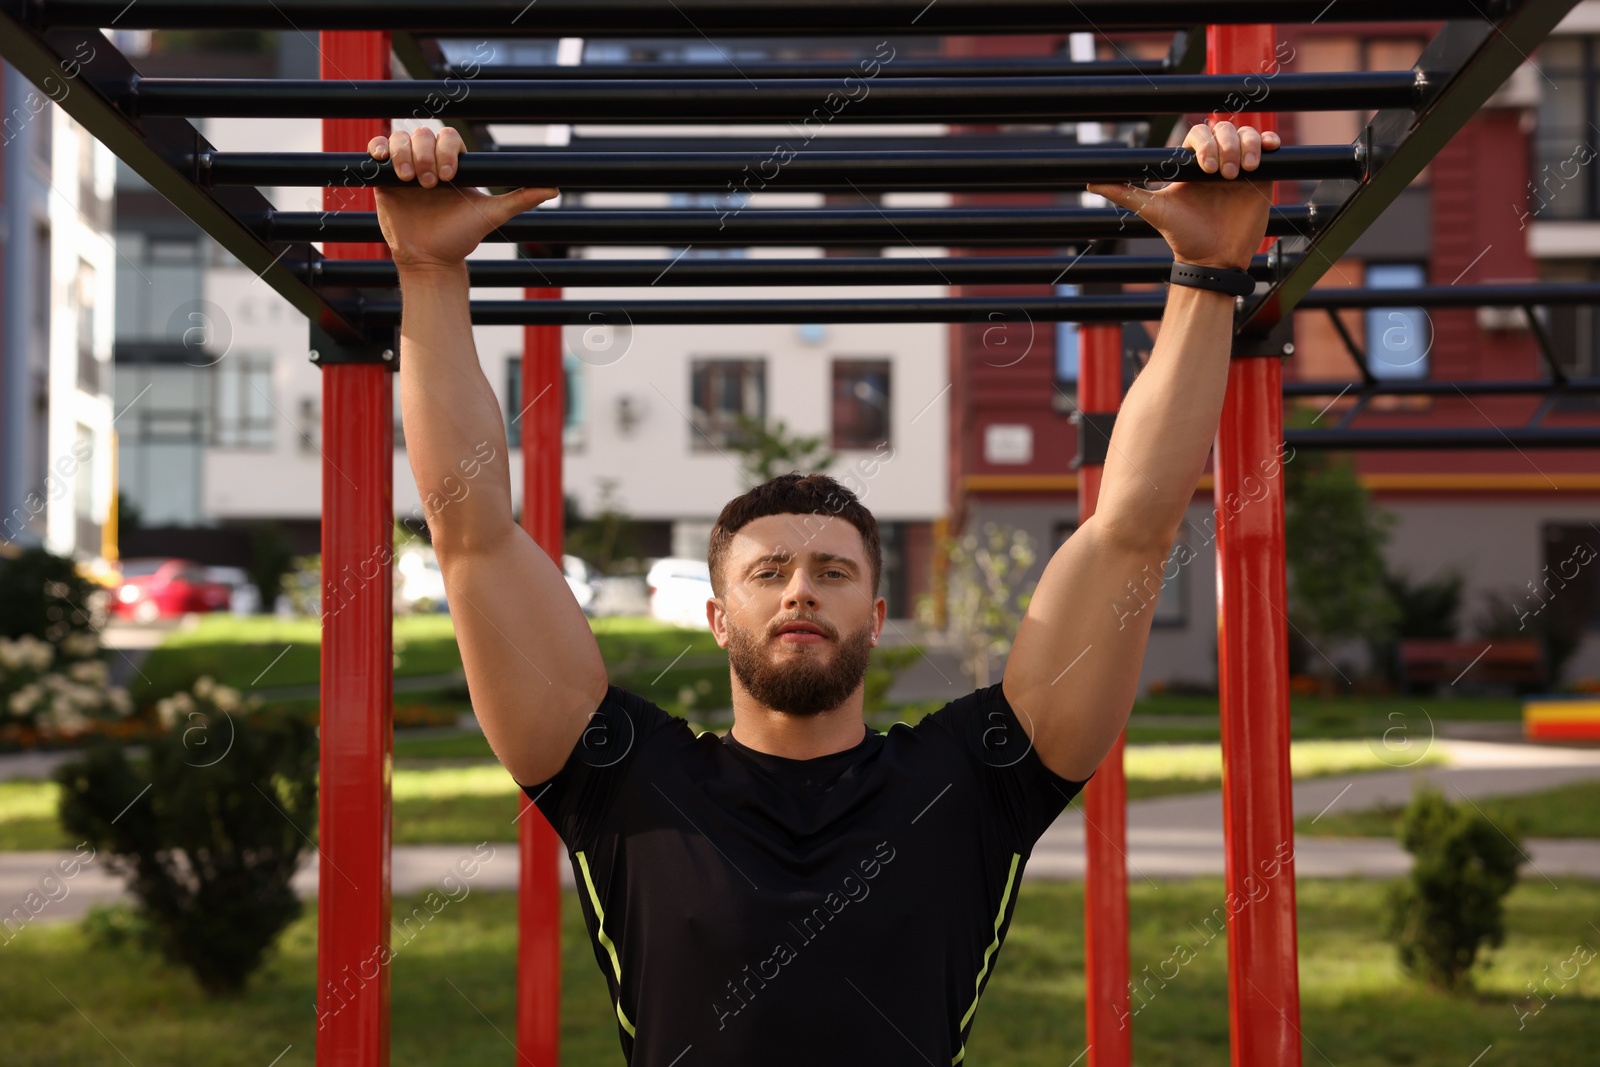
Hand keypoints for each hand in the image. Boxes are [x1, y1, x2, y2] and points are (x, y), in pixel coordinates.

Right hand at [367, 126, 558, 271]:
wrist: (430, 259)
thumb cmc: (460, 237)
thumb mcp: (491, 215)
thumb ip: (519, 199)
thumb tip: (554, 188)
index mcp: (454, 164)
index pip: (449, 138)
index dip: (447, 150)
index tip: (451, 177)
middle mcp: (429, 161)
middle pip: (424, 134)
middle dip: (426, 155)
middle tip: (431, 184)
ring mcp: (405, 166)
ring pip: (400, 137)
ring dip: (403, 153)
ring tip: (409, 179)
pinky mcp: (384, 177)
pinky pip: (378, 149)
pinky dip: (379, 148)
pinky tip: (383, 161)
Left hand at [1086, 121, 1279, 271]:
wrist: (1212, 259)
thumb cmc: (1183, 236)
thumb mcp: (1153, 211)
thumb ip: (1126, 193)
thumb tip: (1091, 182)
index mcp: (1192, 165)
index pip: (1199, 134)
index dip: (1204, 143)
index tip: (1205, 169)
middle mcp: (1216, 161)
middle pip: (1224, 130)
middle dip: (1225, 146)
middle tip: (1222, 175)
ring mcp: (1239, 166)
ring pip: (1247, 134)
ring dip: (1247, 145)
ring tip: (1243, 170)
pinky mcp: (1261, 176)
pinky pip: (1268, 148)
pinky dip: (1269, 143)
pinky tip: (1269, 151)